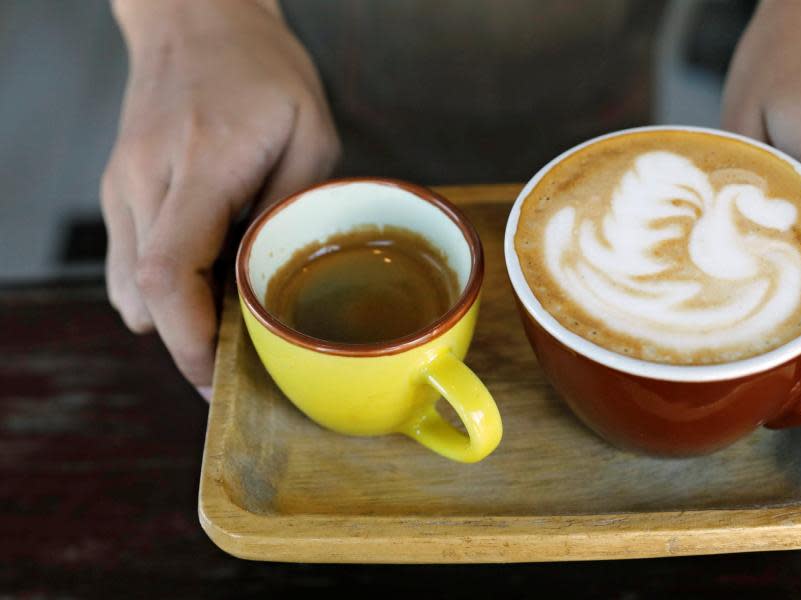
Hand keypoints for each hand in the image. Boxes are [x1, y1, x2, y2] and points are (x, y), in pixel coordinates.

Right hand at [102, 0, 339, 395]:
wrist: (197, 20)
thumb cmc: (261, 73)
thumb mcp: (308, 134)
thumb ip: (289, 208)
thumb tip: (269, 281)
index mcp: (201, 166)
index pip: (172, 273)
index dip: (189, 339)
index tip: (218, 375)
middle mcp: (146, 182)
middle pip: (144, 295)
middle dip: (188, 344)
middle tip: (238, 364)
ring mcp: (123, 188)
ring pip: (130, 289)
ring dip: (175, 319)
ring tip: (227, 319)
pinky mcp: (119, 191)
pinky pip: (128, 265)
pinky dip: (162, 292)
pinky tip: (204, 283)